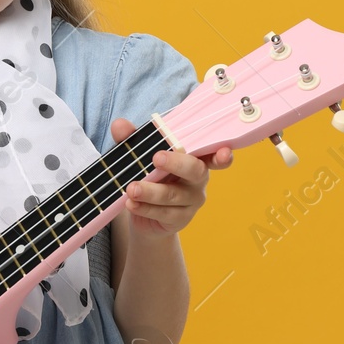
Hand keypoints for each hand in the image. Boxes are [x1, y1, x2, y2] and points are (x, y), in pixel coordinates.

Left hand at [108, 118, 231, 235]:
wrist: (143, 212)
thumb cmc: (150, 175)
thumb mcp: (139, 156)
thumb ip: (132, 139)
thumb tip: (119, 125)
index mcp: (193, 157)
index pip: (213, 153)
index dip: (222, 154)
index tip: (223, 152)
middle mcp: (197, 178)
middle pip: (195, 170)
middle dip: (177, 163)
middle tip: (157, 158)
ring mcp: (191, 200)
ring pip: (174, 195)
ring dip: (151, 191)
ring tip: (131, 188)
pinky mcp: (180, 218)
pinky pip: (164, 213)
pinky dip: (145, 208)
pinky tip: (131, 204)